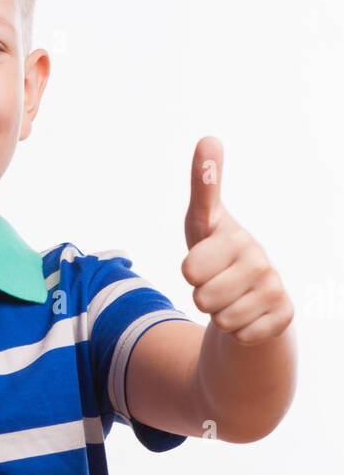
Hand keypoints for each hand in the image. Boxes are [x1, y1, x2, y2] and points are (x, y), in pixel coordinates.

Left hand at [181, 136, 292, 344]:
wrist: (250, 295)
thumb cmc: (217, 255)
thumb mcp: (203, 224)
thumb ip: (203, 186)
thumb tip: (208, 138)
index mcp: (236, 238)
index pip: (190, 267)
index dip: (192, 270)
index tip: (206, 259)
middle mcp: (260, 260)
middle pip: (201, 297)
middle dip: (202, 296)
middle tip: (216, 284)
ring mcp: (274, 289)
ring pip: (220, 320)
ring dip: (219, 315)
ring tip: (230, 298)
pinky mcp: (283, 316)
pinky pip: (240, 336)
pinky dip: (237, 332)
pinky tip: (246, 315)